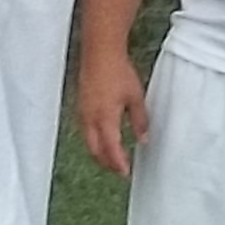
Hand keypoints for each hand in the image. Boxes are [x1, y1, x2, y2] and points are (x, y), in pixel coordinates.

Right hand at [78, 52, 147, 179]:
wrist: (99, 52)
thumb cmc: (117, 71)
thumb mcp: (136, 98)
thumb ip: (140, 121)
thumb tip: (143, 139)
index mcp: (105, 118)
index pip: (111, 149)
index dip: (118, 163)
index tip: (125, 172)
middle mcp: (90, 119)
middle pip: (96, 150)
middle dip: (107, 162)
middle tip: (119, 169)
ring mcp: (83, 112)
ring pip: (88, 142)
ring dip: (99, 153)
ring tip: (111, 158)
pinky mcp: (81, 106)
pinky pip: (84, 130)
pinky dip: (93, 140)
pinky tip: (101, 138)